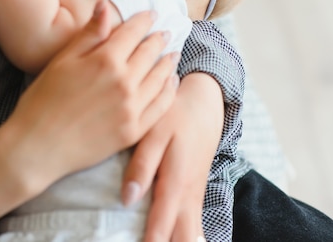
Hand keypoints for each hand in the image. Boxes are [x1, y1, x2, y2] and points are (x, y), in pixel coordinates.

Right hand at [5, 0, 179, 190]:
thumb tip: (105, 2)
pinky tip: (171, 82)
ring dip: (168, 62)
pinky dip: (169, 90)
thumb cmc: (43, 100)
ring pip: (160, 78)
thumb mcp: (63, 60)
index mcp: (105, 60)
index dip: (143, 20)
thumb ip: (89, 32)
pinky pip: (161, 106)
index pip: (133, 33)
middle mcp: (124, 82)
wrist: (38, 146)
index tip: (150, 15)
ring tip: (172, 53)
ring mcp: (131, 108)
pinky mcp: (134, 130)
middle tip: (165, 32)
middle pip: (150, 53)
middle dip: (158, 39)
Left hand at [122, 73, 223, 241]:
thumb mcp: (155, 134)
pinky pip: (193, 228)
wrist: (205, 104)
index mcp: (176, 184)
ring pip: (192, 237)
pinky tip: (173, 241)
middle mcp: (188, 198)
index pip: (161, 227)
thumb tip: (127, 200)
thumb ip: (141, 166)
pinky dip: (184, 239)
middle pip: (184, 240)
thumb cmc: (175, 117)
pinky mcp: (194, 195)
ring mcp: (194, 198)